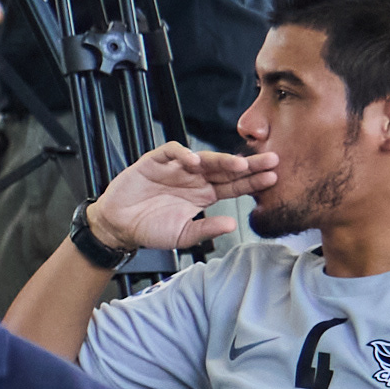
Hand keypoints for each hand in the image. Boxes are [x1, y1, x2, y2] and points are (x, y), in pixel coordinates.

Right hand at [86, 143, 273, 252]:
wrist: (116, 226)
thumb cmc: (148, 230)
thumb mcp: (181, 236)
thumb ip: (205, 230)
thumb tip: (231, 225)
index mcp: (204, 195)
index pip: (234, 185)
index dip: (252, 181)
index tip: (273, 179)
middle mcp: (194, 179)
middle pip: (225, 168)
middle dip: (248, 164)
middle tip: (271, 161)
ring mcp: (176, 169)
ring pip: (204, 158)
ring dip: (222, 159)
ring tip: (239, 164)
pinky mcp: (155, 162)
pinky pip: (172, 152)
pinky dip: (183, 154)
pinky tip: (194, 162)